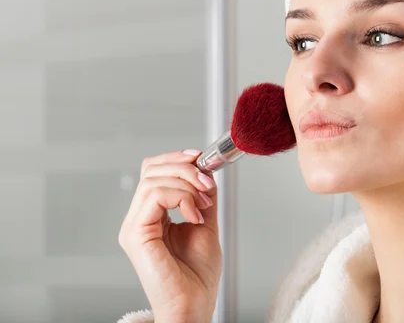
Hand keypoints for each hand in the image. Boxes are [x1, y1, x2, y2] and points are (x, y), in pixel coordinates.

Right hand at [119, 150, 221, 322]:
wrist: (194, 305)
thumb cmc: (197, 277)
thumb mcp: (205, 225)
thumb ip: (202, 198)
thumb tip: (206, 172)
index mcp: (152, 216)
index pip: (153, 172)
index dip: (176, 159)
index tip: (201, 159)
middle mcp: (138, 219)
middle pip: (151, 170)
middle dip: (185, 168)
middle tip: (207, 184)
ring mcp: (134, 226)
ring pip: (153, 179)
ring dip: (186, 184)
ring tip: (203, 204)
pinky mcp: (136, 234)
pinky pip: (154, 196)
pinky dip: (181, 197)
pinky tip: (194, 215)